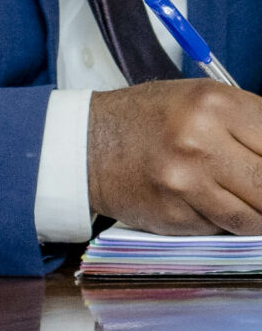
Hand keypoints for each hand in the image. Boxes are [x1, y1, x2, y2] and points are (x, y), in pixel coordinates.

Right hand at [88, 80, 261, 232]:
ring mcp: (186, 182)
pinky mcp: (174, 215)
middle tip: (256, 187)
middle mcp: (200, 142)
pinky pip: (222, 229)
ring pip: (256, 217)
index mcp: (214, 104)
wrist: (85, 144)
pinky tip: (207, 204)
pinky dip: (224, 222)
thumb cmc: (147, 120)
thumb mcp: (200, 100)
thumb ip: (249, 125)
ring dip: (256, 213)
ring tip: (242, 200)